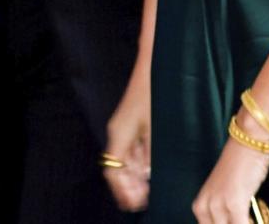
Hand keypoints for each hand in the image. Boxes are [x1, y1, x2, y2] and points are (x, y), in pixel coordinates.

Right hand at [102, 73, 151, 211]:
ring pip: (124, 157)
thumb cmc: (154, 94)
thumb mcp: (155, 129)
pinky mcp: (131, 121)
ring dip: (134, 174)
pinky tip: (150, 168)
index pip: (113, 170)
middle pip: (116, 166)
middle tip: (142, 199)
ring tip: (147, 188)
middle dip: (128, 184)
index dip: (122, 189)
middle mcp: (117, 132)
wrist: (153, 65)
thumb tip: (146, 174)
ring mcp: (123, 126)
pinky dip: (139, 161)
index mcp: (118, 134)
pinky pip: (131, 147)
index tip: (135, 202)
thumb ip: (150, 154)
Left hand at [191, 135, 268, 223]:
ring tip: (254, 218)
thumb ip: (224, 215)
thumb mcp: (224, 196)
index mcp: (200, 207)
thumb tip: (233, 222)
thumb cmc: (240, 169)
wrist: (247, 144)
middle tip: (247, 218)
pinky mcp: (234, 204)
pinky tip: (262, 222)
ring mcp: (217, 206)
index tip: (238, 221)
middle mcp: (204, 208)